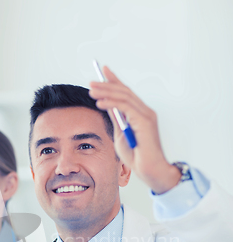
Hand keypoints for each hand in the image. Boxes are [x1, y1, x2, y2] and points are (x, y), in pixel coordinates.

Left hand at [89, 66, 180, 193]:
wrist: (149, 170)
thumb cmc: (137, 157)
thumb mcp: (121, 135)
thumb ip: (117, 120)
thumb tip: (108, 107)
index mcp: (140, 114)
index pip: (126, 92)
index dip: (115, 80)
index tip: (103, 71)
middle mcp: (145, 111)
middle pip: (124, 91)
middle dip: (107, 84)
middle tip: (91, 82)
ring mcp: (146, 115)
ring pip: (124, 96)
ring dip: (106, 92)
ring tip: (92, 91)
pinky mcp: (144, 121)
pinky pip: (125, 107)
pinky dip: (111, 103)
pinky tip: (100, 103)